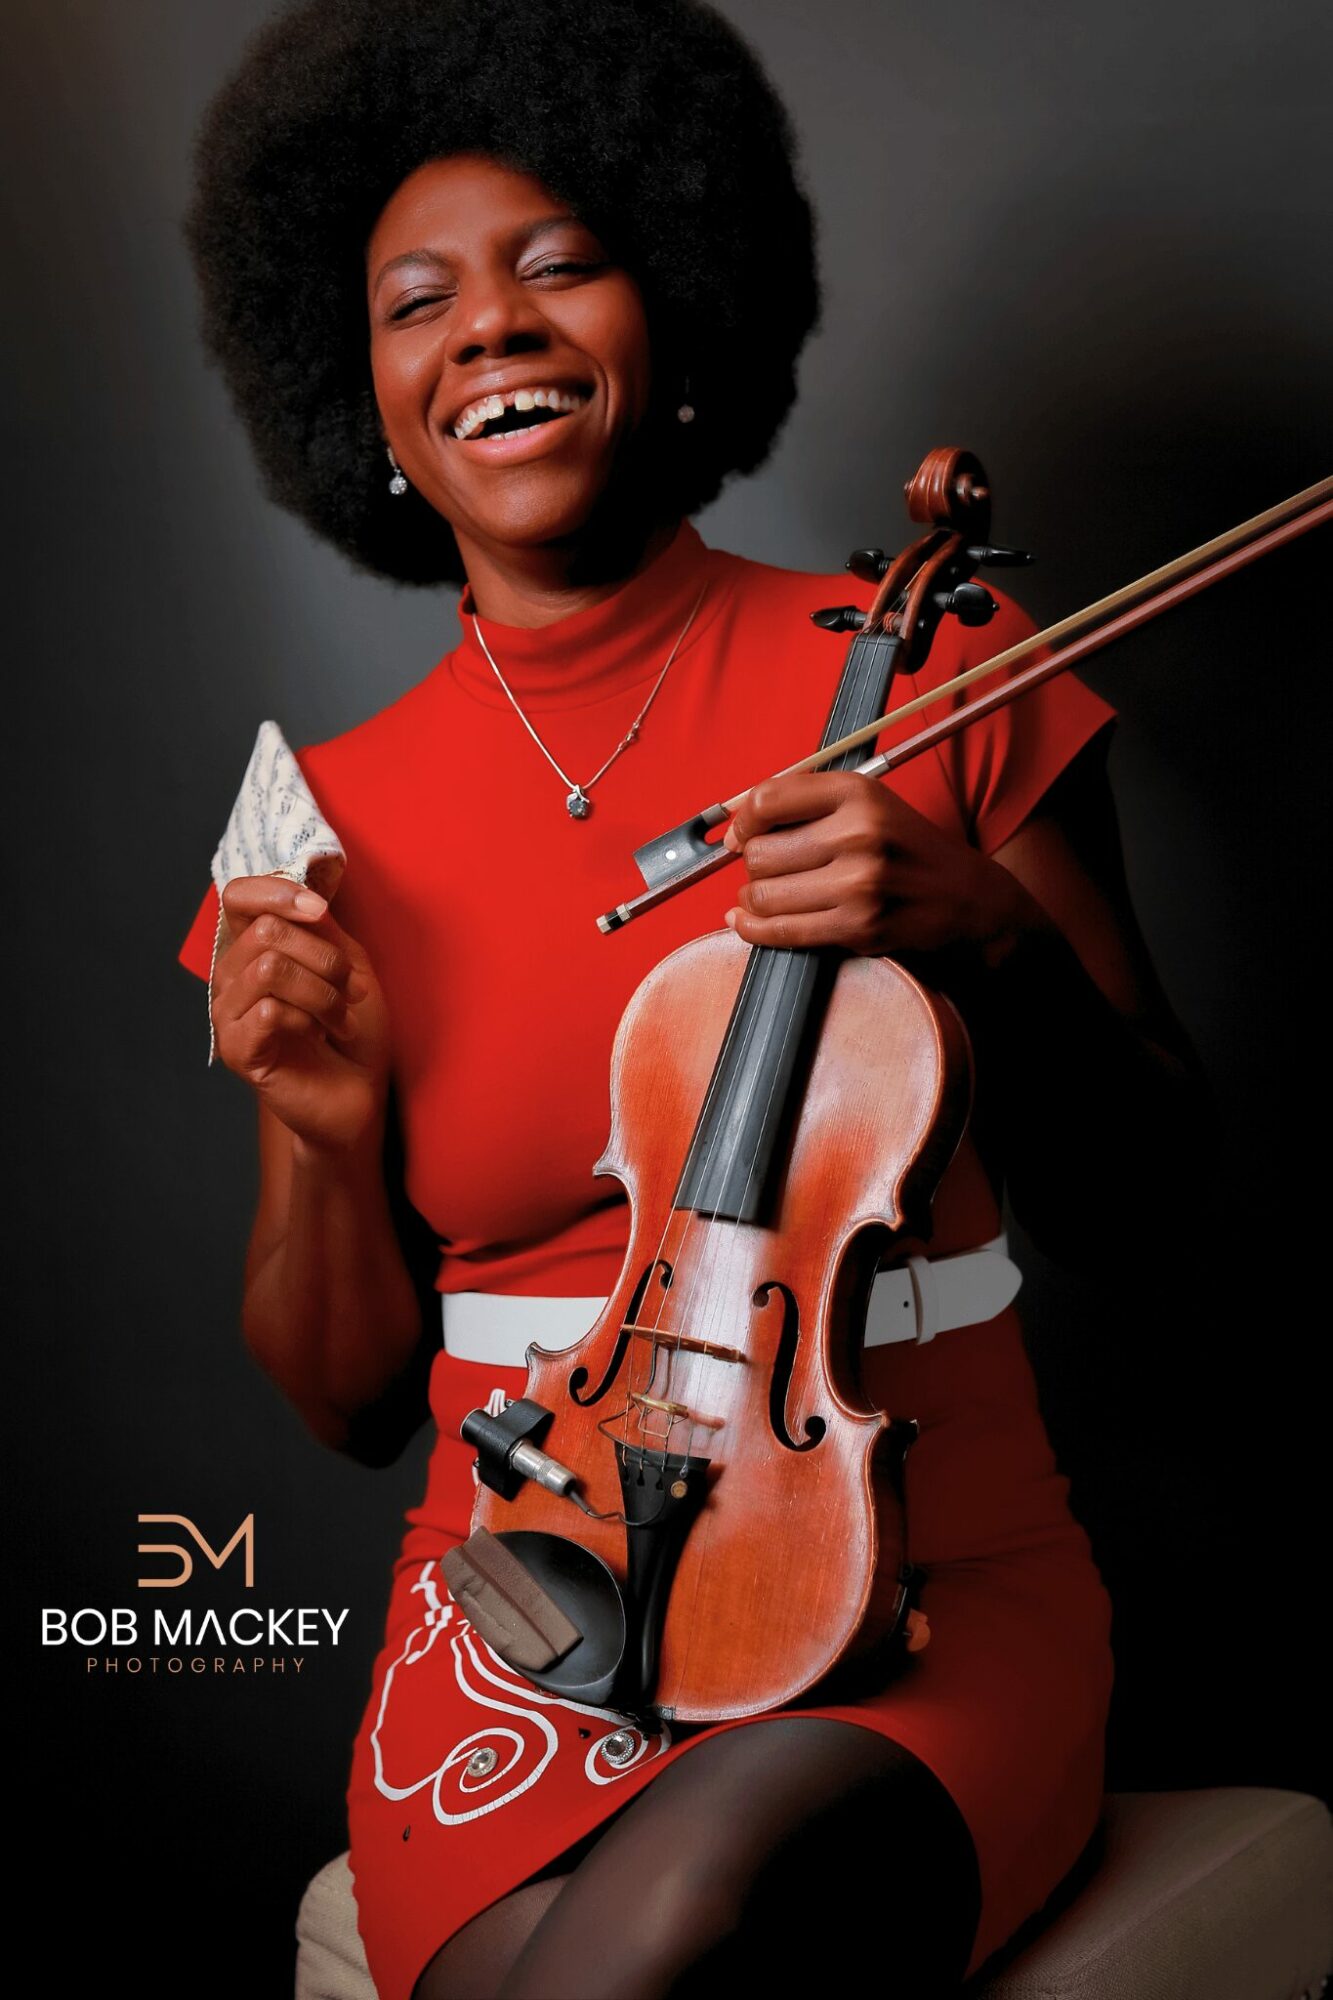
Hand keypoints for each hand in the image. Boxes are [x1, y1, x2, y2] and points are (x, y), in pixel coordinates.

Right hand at [209, 874, 391, 1152]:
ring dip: (322, 992)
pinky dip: (308, 1018)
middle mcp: (233, 977)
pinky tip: (318, 1035)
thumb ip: (320, 928)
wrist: (360, 1092)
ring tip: (339, 1016)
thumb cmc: (353, 1030)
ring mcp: (230, 1014)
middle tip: (349, 990)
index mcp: (255, 949)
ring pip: (269, 968)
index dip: (278, 892)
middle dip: (323, 957)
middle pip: (265, 931)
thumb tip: (301, 897)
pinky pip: (268, 1011)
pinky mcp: (237, 1050)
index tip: (321, 913)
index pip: (238, 896)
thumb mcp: (348, 965)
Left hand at [720, 771, 1036, 964]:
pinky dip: (754, 929)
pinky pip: (781, 930)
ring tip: (770, 896)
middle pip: (760, 852)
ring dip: (755, 899)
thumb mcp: (870, 805)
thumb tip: (735, 830)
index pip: (768, 800)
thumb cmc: (908, 851)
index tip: (742, 835)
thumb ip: (807, 805)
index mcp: (859, 793)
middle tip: (772, 871)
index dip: (744, 822)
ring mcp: (860, 883)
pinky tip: (750, 922)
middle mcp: (860, 832)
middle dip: (755, 866)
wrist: (971, 900)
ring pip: (763, 893)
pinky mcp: (859, 926)